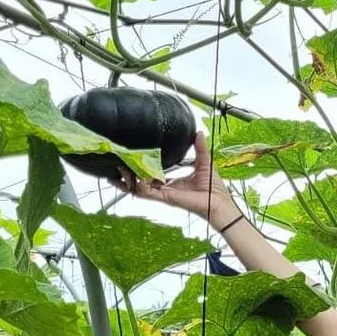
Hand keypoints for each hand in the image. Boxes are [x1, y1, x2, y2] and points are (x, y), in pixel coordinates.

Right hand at [120, 133, 235, 226]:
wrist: (219, 202)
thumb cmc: (214, 188)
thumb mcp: (205, 163)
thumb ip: (199, 148)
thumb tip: (199, 133)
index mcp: (173, 182)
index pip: (153, 176)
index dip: (142, 169)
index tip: (132, 159)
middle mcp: (166, 189)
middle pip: (142, 182)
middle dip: (128, 175)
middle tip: (118, 165)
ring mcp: (164, 194)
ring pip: (140, 188)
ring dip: (128, 180)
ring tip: (117, 172)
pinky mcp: (166, 197)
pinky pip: (147, 193)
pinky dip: (138, 186)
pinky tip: (132, 178)